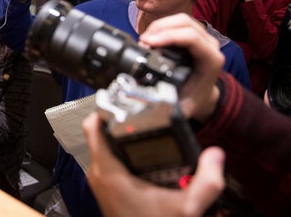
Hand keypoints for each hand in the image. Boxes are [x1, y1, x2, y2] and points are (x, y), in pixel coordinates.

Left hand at [83, 112, 225, 216]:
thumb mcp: (187, 207)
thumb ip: (206, 181)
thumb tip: (216, 156)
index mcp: (109, 171)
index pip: (92, 127)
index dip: (103, 110)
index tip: (120, 102)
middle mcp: (98, 173)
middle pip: (99, 135)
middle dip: (118, 123)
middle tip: (139, 115)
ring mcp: (98, 182)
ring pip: (102, 148)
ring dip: (119, 139)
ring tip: (142, 132)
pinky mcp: (103, 189)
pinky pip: (107, 161)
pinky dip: (120, 154)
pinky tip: (142, 156)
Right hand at [137, 14, 223, 121]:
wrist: (203, 97)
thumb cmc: (193, 99)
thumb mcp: (182, 106)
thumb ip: (168, 105)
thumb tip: (149, 101)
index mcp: (211, 60)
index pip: (191, 38)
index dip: (167, 37)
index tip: (148, 43)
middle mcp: (210, 46)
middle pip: (185, 23)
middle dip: (160, 28)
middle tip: (143, 41)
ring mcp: (203, 38)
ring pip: (180, 19)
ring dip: (160, 26)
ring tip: (144, 39)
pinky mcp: (194, 35)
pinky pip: (178, 23)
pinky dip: (162, 26)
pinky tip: (151, 37)